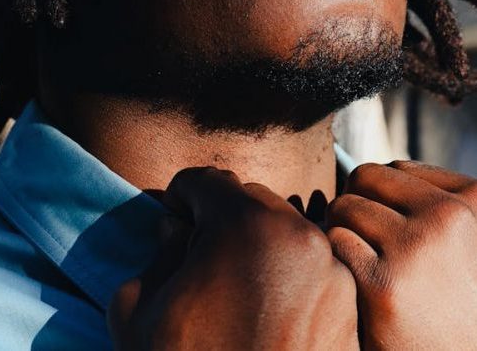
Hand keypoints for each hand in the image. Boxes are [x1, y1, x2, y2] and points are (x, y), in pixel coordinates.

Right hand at [108, 167, 358, 349]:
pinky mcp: (348, 300)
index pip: (206, 180)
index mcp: (243, 224)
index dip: (181, 194)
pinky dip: (285, 266)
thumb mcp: (143, 311)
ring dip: (254, 238)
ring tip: (234, 277)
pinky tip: (266, 301)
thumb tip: (174, 228)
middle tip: (199, 246)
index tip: (174, 212)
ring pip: (282, 225)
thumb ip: (156, 254)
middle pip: (248, 197)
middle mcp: (297, 232)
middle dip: (219, 215)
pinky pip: (309, 260)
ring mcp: (330, 266)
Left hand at [327, 161, 476, 349]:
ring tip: (366, 261)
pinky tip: (360, 283)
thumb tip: (369, 170)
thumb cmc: (450, 295)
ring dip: (343, 230)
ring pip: (343, 206)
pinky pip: (334, 240)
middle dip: (357, 202)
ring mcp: (415, 248)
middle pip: (365, 176)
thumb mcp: (459, 237)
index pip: (397, 167)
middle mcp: (448, 217)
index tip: (390, 225)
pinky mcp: (383, 283)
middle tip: (367, 238)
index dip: (381, 194)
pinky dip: (338, 259)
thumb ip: (427, 200)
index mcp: (473, 199)